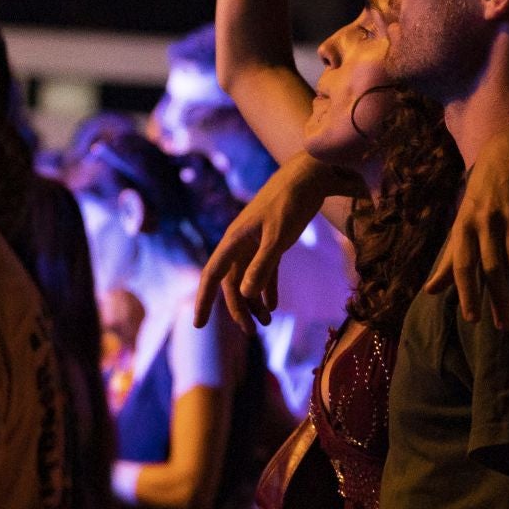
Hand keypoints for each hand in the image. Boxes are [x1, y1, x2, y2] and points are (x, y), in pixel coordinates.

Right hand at [195, 152, 354, 332]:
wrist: (309, 176)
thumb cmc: (290, 202)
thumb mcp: (278, 236)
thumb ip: (262, 265)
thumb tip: (244, 295)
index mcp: (234, 240)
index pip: (213, 275)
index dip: (204, 300)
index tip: (199, 325)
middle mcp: (240, 243)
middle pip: (231, 283)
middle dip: (238, 309)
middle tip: (250, 333)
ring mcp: (256, 242)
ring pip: (248, 278)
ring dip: (254, 301)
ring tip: (266, 323)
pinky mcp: (273, 241)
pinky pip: (264, 270)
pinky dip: (267, 288)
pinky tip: (273, 306)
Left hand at [424, 123, 508, 328]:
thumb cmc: (481, 195)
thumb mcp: (461, 222)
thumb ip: (450, 258)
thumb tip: (430, 291)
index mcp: (465, 226)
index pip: (464, 265)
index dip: (467, 292)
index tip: (473, 318)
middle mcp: (487, 223)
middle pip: (494, 268)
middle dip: (500, 300)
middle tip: (505, 327)